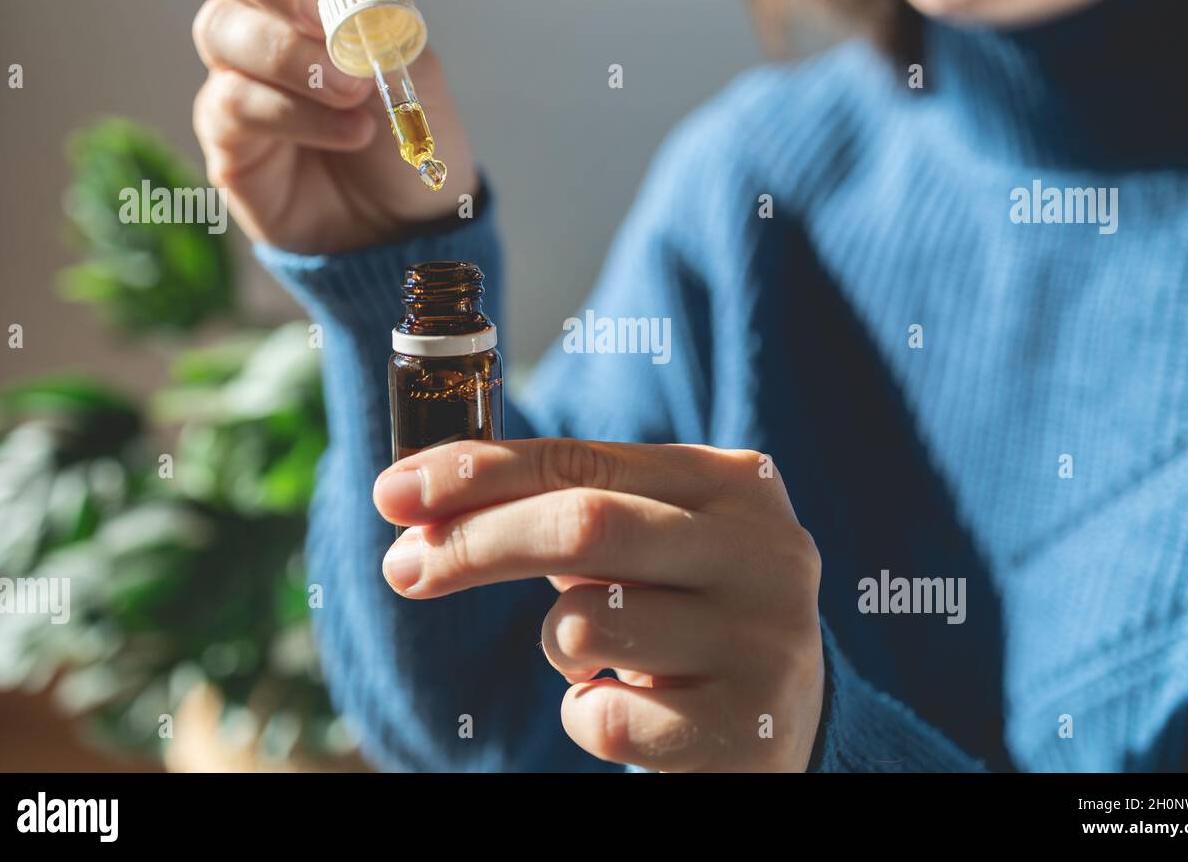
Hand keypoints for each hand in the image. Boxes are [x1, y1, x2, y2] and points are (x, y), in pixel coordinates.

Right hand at [191, 0, 475, 252]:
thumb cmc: (410, 137)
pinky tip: (350, 131)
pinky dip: (298, 114)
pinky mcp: (227, 136)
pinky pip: (236, 103)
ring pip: (223, 30)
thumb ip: (383, 1)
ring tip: (357, 92)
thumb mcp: (411, 61)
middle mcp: (263, 19)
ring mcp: (237, 75)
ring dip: (296, 59)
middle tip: (330, 17)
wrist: (411, 224)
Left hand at [373, 439, 824, 771]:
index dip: (477, 473)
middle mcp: (762, 552)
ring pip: (581, 626)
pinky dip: (585, 714)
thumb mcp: (653, 540)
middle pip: (583, 525)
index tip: (394, 492)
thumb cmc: (692, 609)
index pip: (583, 462)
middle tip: (404, 567)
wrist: (793, 717)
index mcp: (734, 485)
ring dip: (556, 644)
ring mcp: (762, 641)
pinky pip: (601, 719)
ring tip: (604, 656)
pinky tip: (635, 710)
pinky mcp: (746, 727)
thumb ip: (564, 508)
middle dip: (474, 544)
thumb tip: (419, 511)